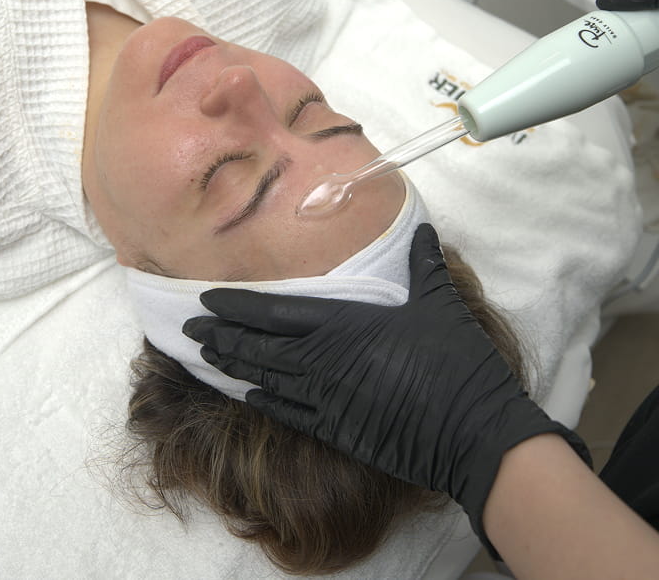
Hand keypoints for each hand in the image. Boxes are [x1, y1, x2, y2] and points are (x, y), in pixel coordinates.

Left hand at [183, 223, 588, 547]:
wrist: (470, 429)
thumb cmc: (455, 360)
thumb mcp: (438, 300)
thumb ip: (421, 262)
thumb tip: (420, 229)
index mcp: (343, 323)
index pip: (273, 312)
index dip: (234, 306)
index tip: (204, 298)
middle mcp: (324, 360)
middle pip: (257, 346)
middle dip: (219, 336)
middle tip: (188, 328)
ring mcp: (326, 398)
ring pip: (264, 379)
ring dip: (231, 366)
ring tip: (204, 356)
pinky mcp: (336, 428)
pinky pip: (287, 412)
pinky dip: (261, 400)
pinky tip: (243, 393)